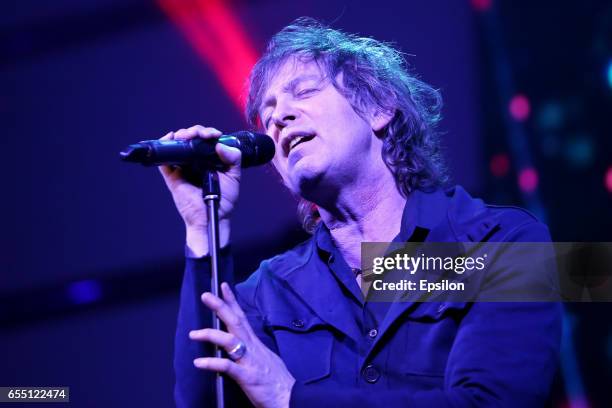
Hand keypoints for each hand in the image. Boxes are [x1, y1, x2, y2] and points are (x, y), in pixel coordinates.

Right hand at [158, 125, 240, 255]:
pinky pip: (164, 157)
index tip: (215, 135)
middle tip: (202, 135)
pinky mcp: (172, 175)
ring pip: (178, 144)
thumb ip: (233, 158)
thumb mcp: (234, 176)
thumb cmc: (223, 200)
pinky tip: (172, 138)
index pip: (206, 140)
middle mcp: (195, 161)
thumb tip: (220, 144)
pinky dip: (165, 144)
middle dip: (196, 131)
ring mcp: (183, 167)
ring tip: (190, 135)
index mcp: (209, 160)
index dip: (208, 133)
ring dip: (182, 134)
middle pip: (191, 138)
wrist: (212, 216)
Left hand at [190, 283, 295, 407]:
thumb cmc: (277, 382)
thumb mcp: (266, 360)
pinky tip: (198, 362)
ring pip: (230, 341)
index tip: (223, 286)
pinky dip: (212, 363)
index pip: (242, 318)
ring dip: (210, 334)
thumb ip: (252, 352)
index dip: (232, 301)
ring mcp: (250, 361)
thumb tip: (241, 347)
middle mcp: (253, 348)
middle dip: (220, 307)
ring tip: (193, 334)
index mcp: (256, 344)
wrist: (291, 399)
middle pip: (235, 322)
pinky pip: (227, 367)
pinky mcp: (248, 377)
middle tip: (205, 295)